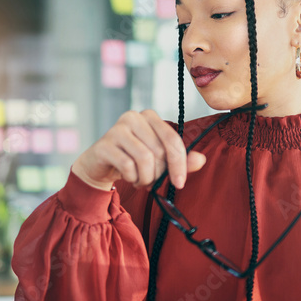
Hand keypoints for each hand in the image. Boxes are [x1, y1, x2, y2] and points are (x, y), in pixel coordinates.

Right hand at [71, 109, 206, 190]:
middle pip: (159, 152)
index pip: (172, 139)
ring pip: (145, 159)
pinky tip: (129, 178)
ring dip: (145, 178)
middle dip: (158, 174)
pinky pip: (128, 166)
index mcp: (149, 116)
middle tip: (151, 181)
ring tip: (140, 180)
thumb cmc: (132, 160)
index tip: (180, 183)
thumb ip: (180, 160)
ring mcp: (117, 129)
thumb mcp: (158, 160)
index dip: (179, 163)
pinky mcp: (104, 144)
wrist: (99, 166)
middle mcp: (133, 117)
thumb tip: (201, 160)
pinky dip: (132, 178)